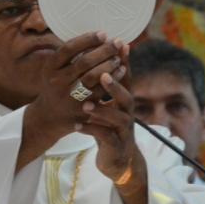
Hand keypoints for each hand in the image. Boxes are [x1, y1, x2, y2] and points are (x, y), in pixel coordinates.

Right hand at [18, 32, 125, 167]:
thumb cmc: (57, 85)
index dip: (87, 40)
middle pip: (84, 62)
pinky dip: (113, 79)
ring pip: (93, 77)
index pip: (68, 49)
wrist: (50, 116)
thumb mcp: (55, 69)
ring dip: (109, 64)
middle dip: (103, 50)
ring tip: (118, 57)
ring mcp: (68, 96)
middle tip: (117, 42)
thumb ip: (70, 55)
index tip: (103, 34)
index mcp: (50, 68)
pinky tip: (121, 70)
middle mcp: (57, 82)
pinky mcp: (81, 108)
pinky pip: (101, 91)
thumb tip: (97, 35)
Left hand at [78, 44, 147, 203]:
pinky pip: (105, 137)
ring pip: (117, 118)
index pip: (126, 79)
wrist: (117, 159)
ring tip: (86, 105)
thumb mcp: (107, 106)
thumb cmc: (109, 127)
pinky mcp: (115, 146)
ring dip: (102, 110)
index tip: (121, 45)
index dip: (125, 62)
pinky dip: (91, 131)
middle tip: (104, 74)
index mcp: (123, 101)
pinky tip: (77, 126)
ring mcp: (123, 130)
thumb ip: (102, 88)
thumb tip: (91, 60)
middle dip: (116, 85)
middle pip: (127, 97)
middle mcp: (127, 113)